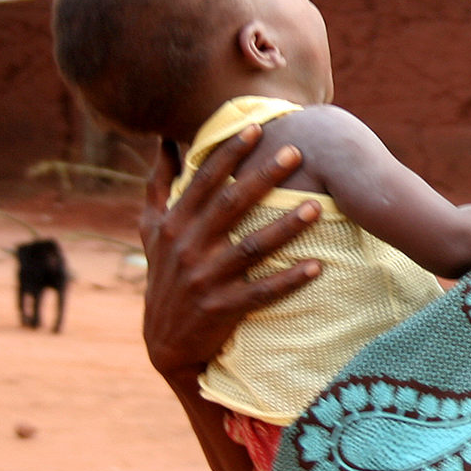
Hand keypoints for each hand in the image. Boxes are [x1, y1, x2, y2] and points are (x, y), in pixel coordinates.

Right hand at [139, 127, 321, 385]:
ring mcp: (205, 279)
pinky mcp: (223, 309)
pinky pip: (262, 292)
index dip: (229, 152)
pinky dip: (289, 280)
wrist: (165, 344)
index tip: (256, 126)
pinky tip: (317, 267)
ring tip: (318, 206)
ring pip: (251, 247)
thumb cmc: (164, 277)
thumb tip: (163, 140)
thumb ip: (159, 186)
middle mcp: (187, 247)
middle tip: (296, 152)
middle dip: (263, 176)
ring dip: (286, 226)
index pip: (204, 180)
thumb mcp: (152, 232)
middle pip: (230, 205)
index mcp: (173, 224)